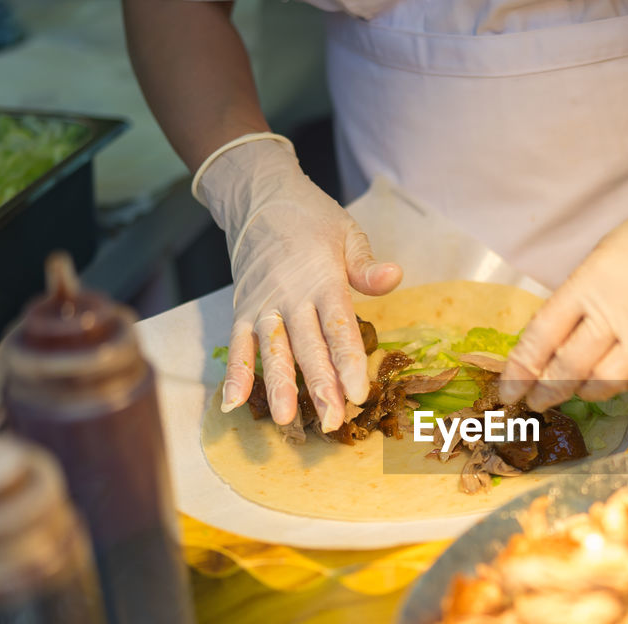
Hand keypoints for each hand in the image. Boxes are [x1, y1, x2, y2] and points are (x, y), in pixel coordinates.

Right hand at [193, 134, 401, 429]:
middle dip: (319, 386)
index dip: (348, 362)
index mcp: (322, 280)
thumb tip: (394, 277)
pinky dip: (234, 373)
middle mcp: (290, 296)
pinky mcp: (241, 309)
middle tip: (332, 421)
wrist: (258, 197)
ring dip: (277, 386)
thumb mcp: (347, 233)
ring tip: (285, 420)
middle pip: (307, 347)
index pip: (338, 327)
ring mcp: (262, 305)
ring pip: (271, 350)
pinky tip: (233, 405)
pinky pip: (237, 344)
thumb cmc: (311, 219)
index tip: (358, 393)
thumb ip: (366, 265)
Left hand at [500, 180, 627, 410]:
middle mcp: (617, 311)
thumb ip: (572, 308)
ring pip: (605, 383)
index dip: (521, 370)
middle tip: (539, 401)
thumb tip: (545, 355)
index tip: (510, 391)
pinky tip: (623, 376)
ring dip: (587, 391)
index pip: (542, 336)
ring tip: (583, 385)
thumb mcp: (595, 265)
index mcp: (588, 284)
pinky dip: (627, 387)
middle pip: (570, 367)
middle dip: (547, 391)